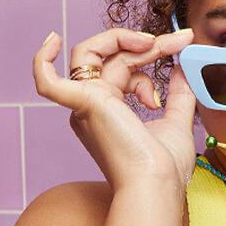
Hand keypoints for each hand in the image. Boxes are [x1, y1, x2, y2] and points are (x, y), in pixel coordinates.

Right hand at [32, 27, 196, 193]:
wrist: (157, 185)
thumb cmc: (165, 167)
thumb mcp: (178, 122)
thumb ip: (179, 95)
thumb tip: (182, 67)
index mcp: (110, 111)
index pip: (125, 66)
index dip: (152, 52)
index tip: (183, 43)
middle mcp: (93, 106)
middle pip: (111, 57)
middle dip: (147, 45)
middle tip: (179, 41)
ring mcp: (86, 105)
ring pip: (90, 54)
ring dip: (124, 41)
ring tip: (156, 46)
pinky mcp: (84, 104)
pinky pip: (48, 82)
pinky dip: (42, 61)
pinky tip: (52, 41)